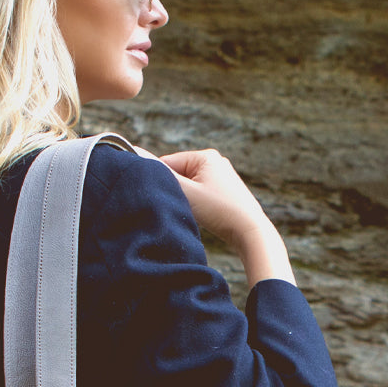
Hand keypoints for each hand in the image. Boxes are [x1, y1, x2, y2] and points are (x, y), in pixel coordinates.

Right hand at [160, 148, 294, 285]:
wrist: (250, 232)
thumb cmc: (220, 211)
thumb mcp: (187, 192)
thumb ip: (162, 175)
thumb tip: (137, 154)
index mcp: (205, 156)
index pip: (167, 162)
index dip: (159, 180)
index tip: (157, 196)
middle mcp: (215, 162)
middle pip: (178, 174)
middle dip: (174, 190)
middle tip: (177, 206)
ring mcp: (221, 177)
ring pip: (189, 187)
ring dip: (184, 199)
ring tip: (193, 212)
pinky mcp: (224, 192)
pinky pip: (200, 195)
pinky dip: (196, 205)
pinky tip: (201, 215)